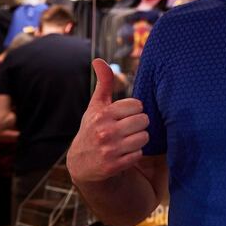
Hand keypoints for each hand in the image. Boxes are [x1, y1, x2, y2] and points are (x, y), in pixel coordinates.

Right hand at [67, 59, 149, 183]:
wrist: (81, 163)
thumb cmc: (93, 128)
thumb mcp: (96, 106)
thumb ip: (104, 83)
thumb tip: (98, 60)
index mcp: (103, 114)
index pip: (137, 105)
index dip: (134, 110)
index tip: (126, 114)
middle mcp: (105, 132)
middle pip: (143, 121)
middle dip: (139, 124)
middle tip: (128, 128)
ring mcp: (109, 150)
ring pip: (144, 137)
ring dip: (139, 139)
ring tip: (127, 140)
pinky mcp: (114, 166)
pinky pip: (139, 154)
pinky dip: (135, 153)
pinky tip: (124, 153)